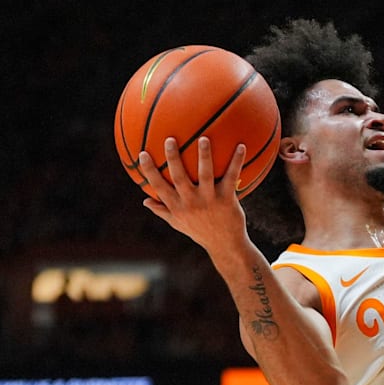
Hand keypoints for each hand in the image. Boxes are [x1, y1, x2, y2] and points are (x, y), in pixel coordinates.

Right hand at [138, 136, 248, 252]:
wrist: (225, 246)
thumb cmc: (200, 232)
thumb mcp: (179, 224)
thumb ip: (162, 211)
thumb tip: (144, 201)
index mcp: (177, 207)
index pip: (158, 187)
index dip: (149, 171)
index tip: (142, 154)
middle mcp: (191, 203)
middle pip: (179, 177)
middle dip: (173, 158)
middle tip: (169, 139)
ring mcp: (209, 200)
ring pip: (205, 174)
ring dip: (204, 155)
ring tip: (204, 138)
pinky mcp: (227, 199)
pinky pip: (232, 177)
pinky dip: (237, 161)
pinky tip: (241, 146)